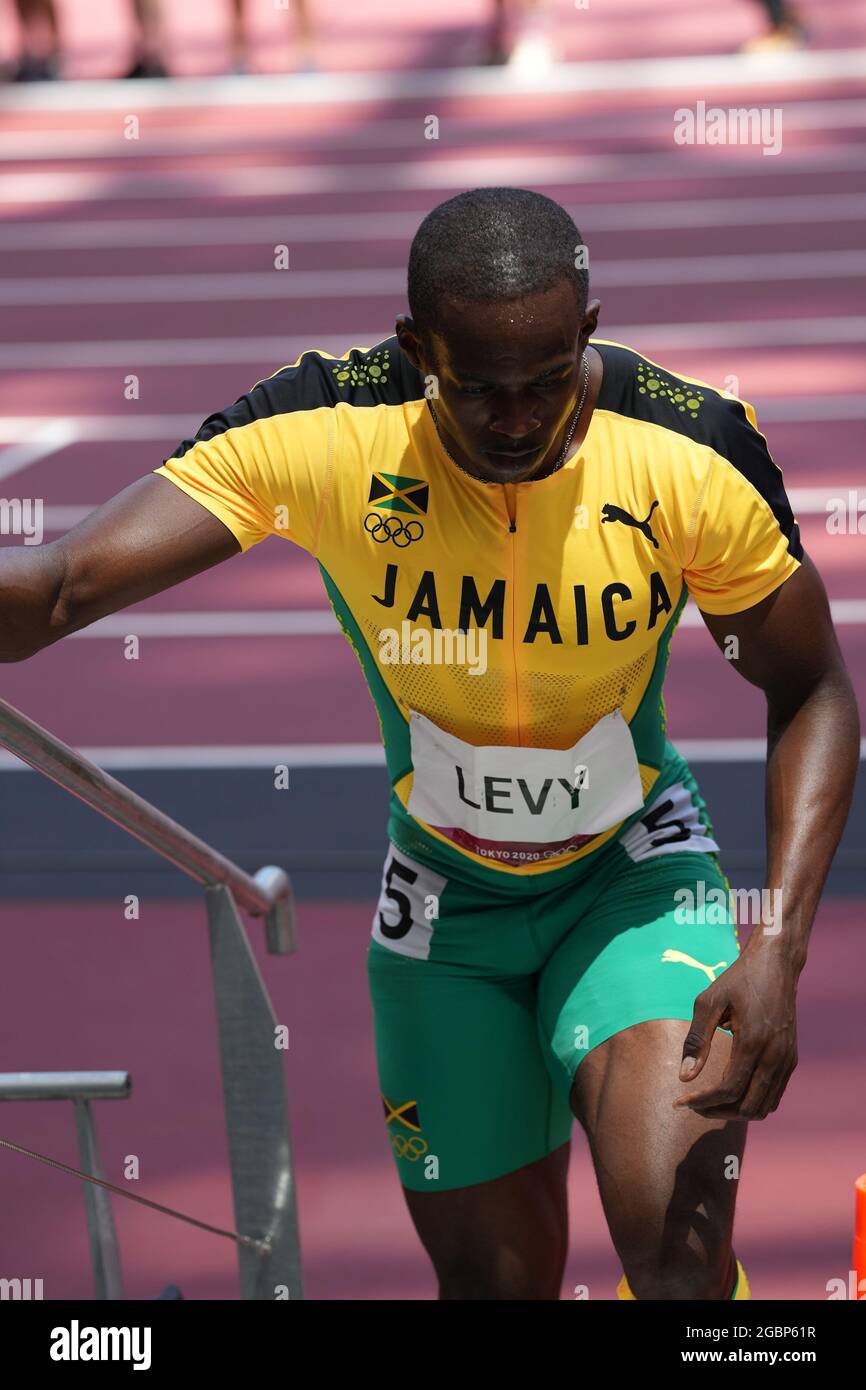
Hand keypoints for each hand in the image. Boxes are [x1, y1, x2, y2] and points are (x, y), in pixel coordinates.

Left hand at [673, 948, 798, 1119]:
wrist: (776, 965)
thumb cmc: (738, 980)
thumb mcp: (709, 1001)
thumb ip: (696, 1039)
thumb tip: (684, 1076)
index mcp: (753, 1042)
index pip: (728, 1089)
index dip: (702, 1101)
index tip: (680, 1101)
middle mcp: (774, 1056)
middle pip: (748, 1107)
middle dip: (717, 1112)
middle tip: (692, 1105)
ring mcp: (786, 1060)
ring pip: (764, 1107)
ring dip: (736, 1112)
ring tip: (709, 1103)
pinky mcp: (790, 1059)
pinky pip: (773, 1095)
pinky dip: (752, 1102)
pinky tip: (731, 1093)